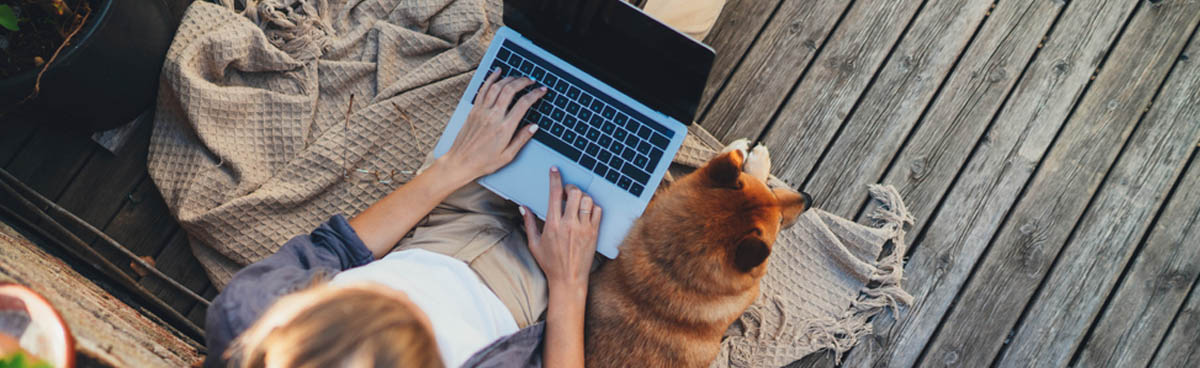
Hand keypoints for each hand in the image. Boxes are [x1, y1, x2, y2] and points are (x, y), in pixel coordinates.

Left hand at [439, 67, 547, 184]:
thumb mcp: (508, 155)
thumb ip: (522, 139)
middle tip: (531, 80)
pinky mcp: (474, 110)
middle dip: (523, 82)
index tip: (541, 90)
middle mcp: (493, 116)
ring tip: (518, 77)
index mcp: (504, 128)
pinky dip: (491, 78)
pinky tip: (497, 72)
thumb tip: (534, 126)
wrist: (461, 162)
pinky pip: (483, 89)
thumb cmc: (483, 162)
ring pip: (497, 86)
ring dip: (509, 78)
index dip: (535, 94)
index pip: (524, 104)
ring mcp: (482, 111)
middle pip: (510, 90)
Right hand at [521, 167, 601, 291]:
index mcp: (552, 225)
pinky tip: (586, 211)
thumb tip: (523, 207)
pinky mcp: (594, 233)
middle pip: (575, 193)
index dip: (555, 178)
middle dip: (571, 188)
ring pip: (588, 200)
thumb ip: (529, 223)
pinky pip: (598, 211)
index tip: (555, 170)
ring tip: (577, 202)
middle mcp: (569, 224)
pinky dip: (593, 207)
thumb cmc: (550, 263)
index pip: (555, 194)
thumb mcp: (534, 243)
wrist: (568, 279)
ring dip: (582, 197)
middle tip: (568, 192)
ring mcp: (584, 228)